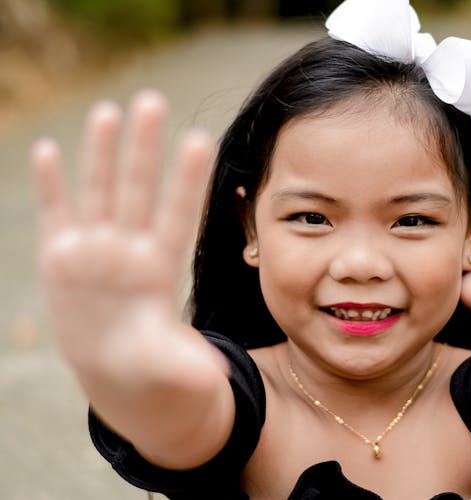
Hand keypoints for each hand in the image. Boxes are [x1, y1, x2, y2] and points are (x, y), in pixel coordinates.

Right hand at [32, 90, 223, 380]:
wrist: (120, 374)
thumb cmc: (155, 369)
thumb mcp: (175, 373)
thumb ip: (188, 367)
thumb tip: (209, 378)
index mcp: (160, 272)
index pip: (179, 217)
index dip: (187, 181)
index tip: (202, 140)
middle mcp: (128, 252)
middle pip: (138, 191)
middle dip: (142, 149)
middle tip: (152, 100)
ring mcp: (94, 251)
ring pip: (98, 193)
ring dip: (100, 153)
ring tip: (109, 110)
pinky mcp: (62, 259)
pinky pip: (55, 216)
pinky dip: (51, 186)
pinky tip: (48, 151)